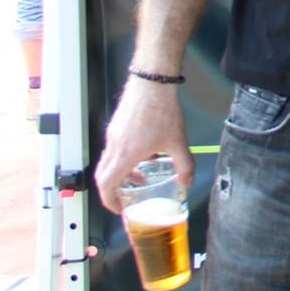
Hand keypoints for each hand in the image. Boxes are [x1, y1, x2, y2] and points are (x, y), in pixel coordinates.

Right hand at [94, 78, 192, 211]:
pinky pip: (114, 148)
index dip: (110, 201)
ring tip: (140, 174)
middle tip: (125, 197)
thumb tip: (187, 182)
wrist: (153, 82)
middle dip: (113, 190)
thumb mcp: (178, 142)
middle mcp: (114, 146)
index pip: (106, 185)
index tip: (119, 208)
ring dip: (121, 172)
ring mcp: (113, 135)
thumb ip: (184, 165)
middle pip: (103, 176)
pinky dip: (123, 158)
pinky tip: (144, 152)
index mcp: (125, 155)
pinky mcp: (116, 126)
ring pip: (109, 161)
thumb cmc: (162, 109)